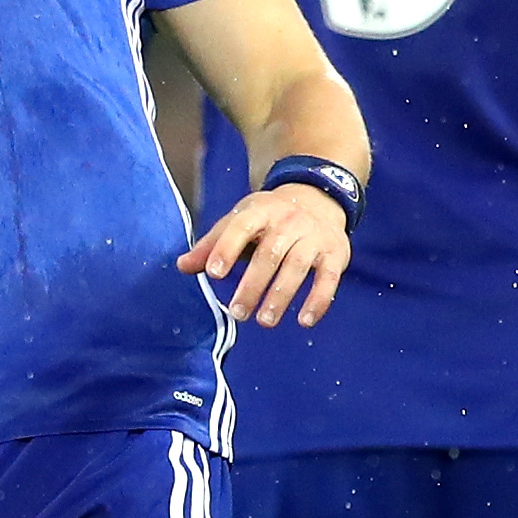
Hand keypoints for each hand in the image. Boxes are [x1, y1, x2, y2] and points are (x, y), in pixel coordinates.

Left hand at [178, 183, 351, 326]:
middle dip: (253, 284)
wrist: (318, 196)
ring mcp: (313, 237)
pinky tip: (304, 321)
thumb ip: (212, 245)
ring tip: (264, 321)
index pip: (241, 227)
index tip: (213, 273)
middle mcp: (288, 221)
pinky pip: (328, 278)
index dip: (226, 248)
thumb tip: (182, 266)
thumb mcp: (240, 220)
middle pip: (270, 253)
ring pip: (297, 266)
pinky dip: (318, 300)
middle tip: (237, 312)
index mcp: (259, 211)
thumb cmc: (269, 217)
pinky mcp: (334, 253)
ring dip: (281, 296)